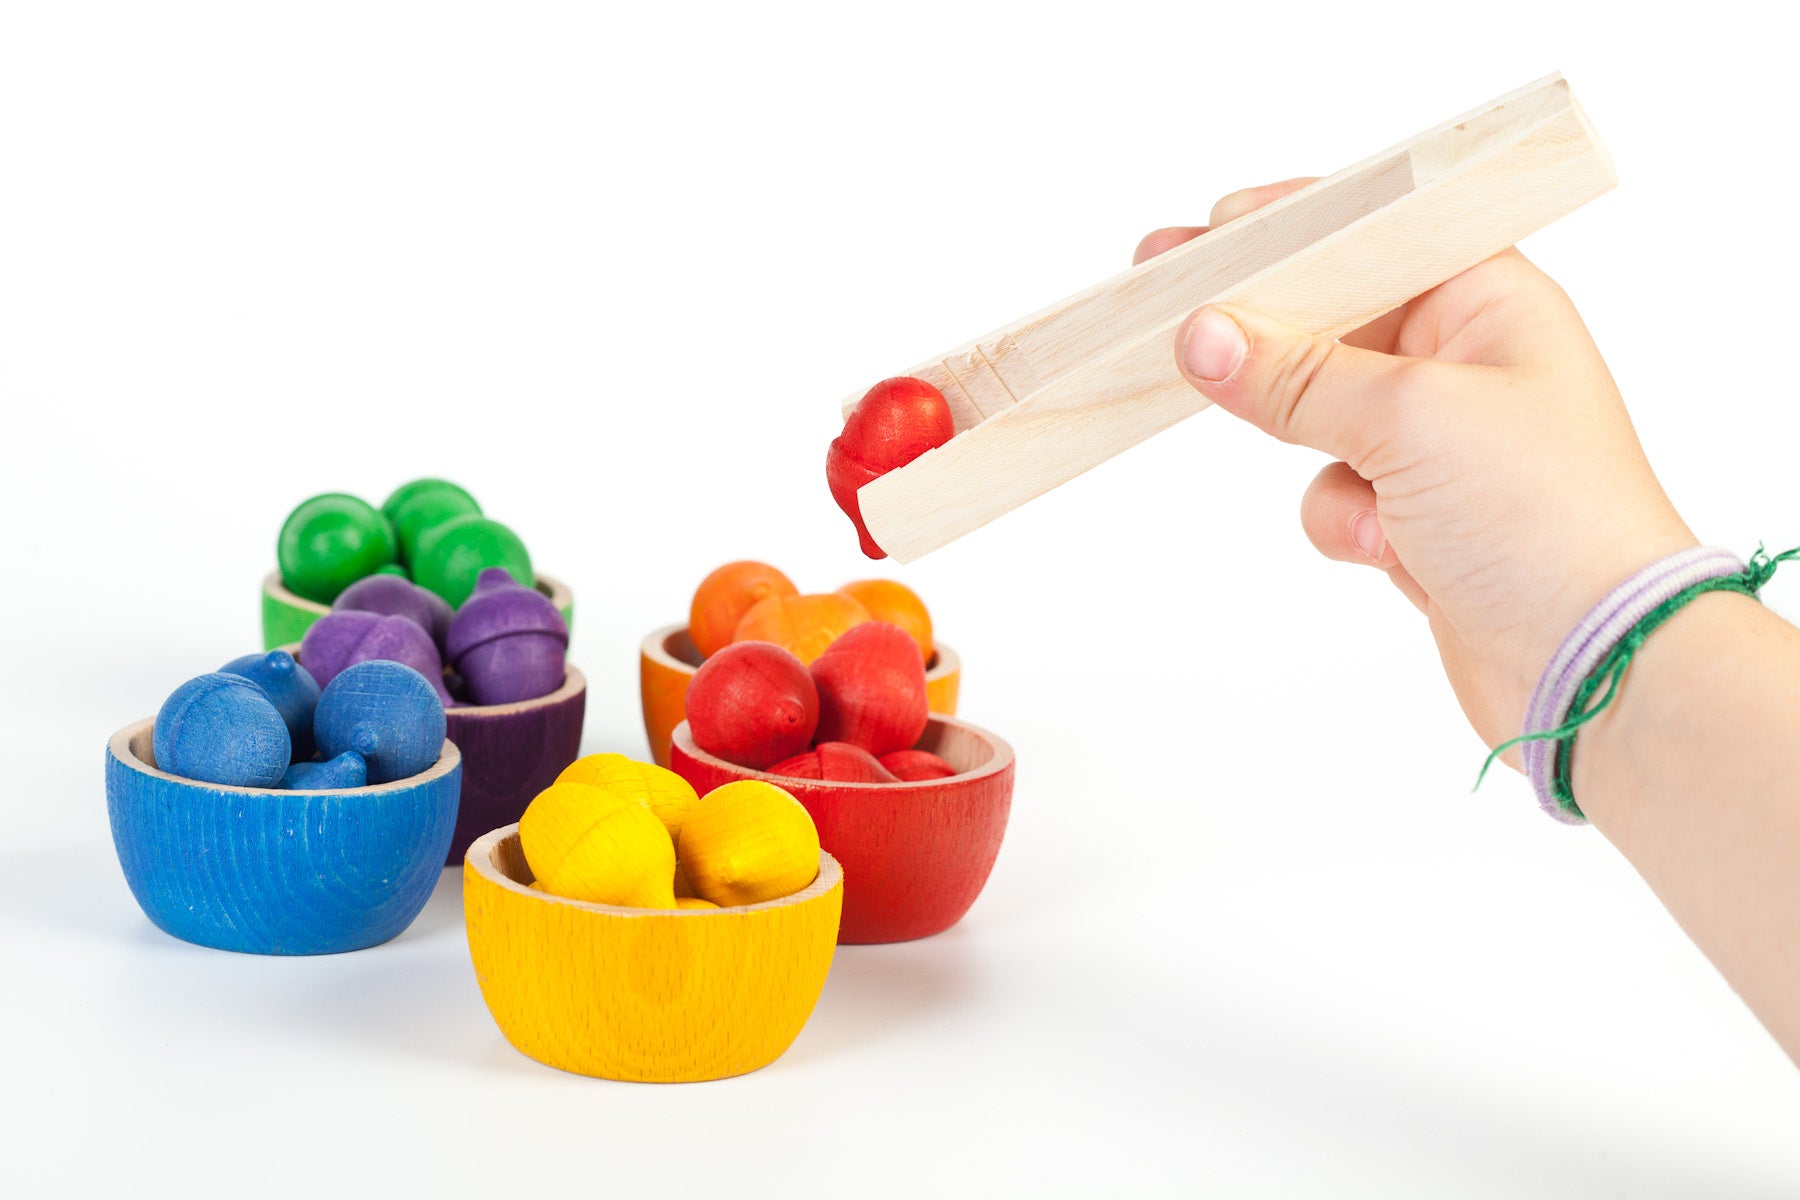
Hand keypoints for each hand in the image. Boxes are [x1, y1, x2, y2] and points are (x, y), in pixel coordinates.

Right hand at [1140, 181, 1695, 751]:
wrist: (1595, 661)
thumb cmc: (1548, 518)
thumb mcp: (1409, 418)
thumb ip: (1295, 373)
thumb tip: (1203, 336)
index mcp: (1491, 303)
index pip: (1373, 236)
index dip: (1288, 232)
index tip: (1201, 238)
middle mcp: (1469, 360)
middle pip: (1333, 323)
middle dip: (1264, 341)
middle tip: (1170, 322)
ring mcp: (1442, 441)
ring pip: (1318, 416)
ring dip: (1322, 458)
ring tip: (1370, 501)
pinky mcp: (1419, 512)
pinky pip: (1334, 491)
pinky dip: (1344, 522)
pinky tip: (1389, 550)